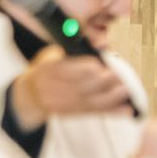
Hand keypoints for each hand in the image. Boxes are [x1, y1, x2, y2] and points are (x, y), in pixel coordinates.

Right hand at [11, 45, 131, 129]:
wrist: (29, 95)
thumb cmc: (46, 68)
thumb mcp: (53, 53)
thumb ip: (77, 48)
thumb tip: (105, 44)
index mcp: (49, 69)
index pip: (72, 70)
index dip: (90, 68)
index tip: (105, 65)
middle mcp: (54, 89)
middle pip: (83, 87)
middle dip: (105, 83)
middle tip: (122, 76)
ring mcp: (63, 103)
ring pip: (91, 102)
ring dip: (112, 98)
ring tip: (127, 91)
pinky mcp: (72, 114)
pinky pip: (94, 112)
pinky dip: (112, 111)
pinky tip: (127, 110)